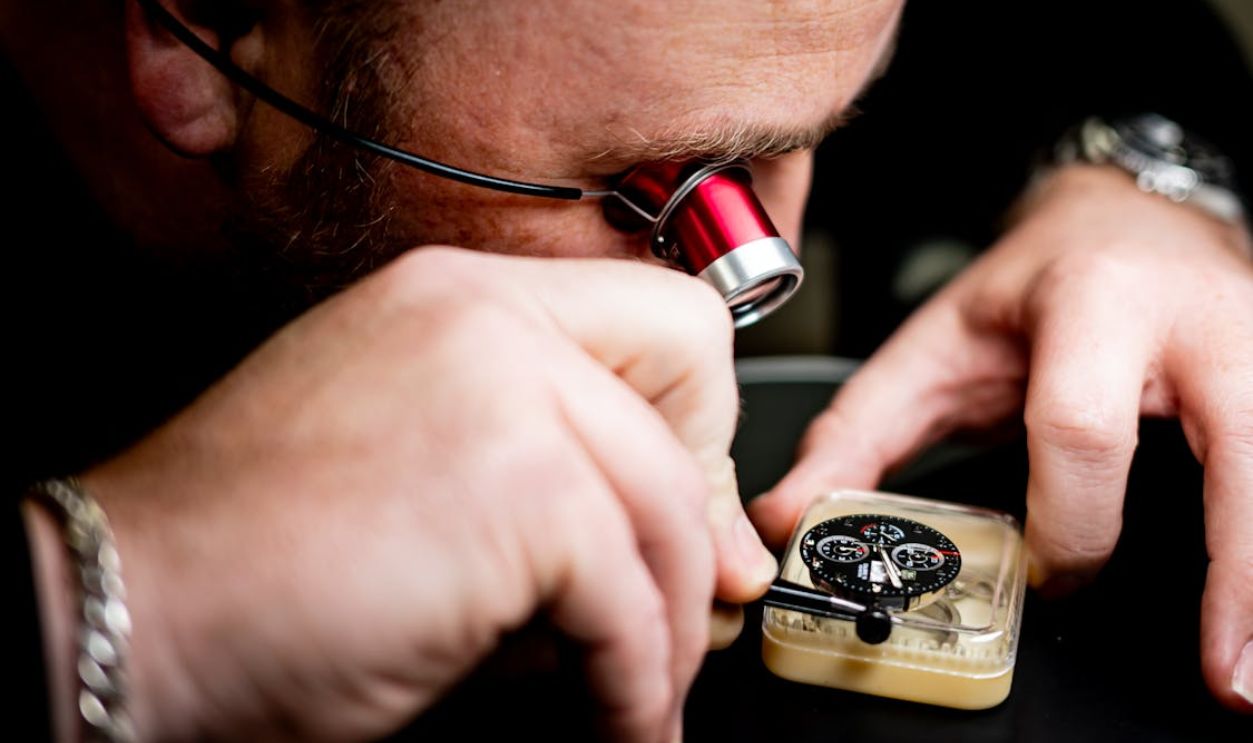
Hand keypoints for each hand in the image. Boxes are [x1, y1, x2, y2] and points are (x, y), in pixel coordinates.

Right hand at [48, 247, 775, 741]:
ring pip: (668, 504)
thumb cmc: (255, 556)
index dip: (688, 418)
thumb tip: (689, 549)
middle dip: (693, 519)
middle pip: (688, 384)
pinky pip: (630, 593)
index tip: (675, 508)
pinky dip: (633, 678)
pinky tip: (612, 714)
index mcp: (460, 299)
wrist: (131, 609)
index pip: (657, 317)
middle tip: (679, 610)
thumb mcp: (427, 472)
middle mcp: (484, 315)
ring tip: (636, 692)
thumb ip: (553, 476)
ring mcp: (503, 388)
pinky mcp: (517, 487)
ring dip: (665, 624)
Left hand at [751, 164, 1252, 710]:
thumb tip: (787, 514)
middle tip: (1223, 676)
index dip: (1068, 518)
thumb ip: (859, 433)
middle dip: (1235, 574)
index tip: (1051, 573)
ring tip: (1250, 671)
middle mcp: (1198, 317)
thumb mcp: (932, 348)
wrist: (1124, 217)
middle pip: (1237, 449)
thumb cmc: (1032, 286)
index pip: (1080, 425)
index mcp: (1090, 302)